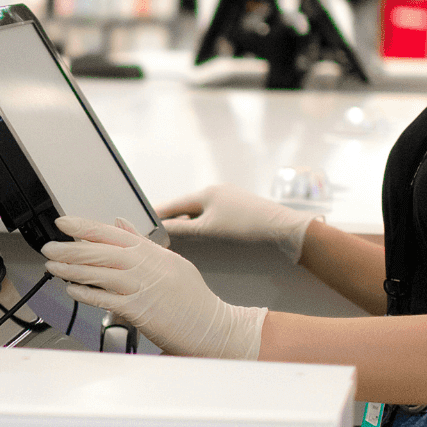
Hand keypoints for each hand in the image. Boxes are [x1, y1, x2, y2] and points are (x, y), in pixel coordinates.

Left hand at [42, 216, 266, 359]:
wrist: (213, 325)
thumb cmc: (193, 298)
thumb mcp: (170, 261)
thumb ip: (142, 242)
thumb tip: (120, 223)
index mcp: (152, 252)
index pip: (112, 232)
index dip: (85, 226)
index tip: (64, 223)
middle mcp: (146, 266)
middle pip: (101, 251)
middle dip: (70, 248)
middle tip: (50, 247)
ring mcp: (142, 287)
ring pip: (100, 273)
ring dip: (72, 269)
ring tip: (53, 265)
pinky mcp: (139, 310)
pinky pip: (106, 299)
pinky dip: (86, 293)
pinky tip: (71, 289)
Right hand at [155, 184, 319, 263]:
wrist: (283, 228)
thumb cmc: (245, 227)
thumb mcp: (209, 231)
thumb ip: (182, 230)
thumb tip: (160, 230)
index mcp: (207, 192)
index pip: (174, 205)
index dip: (158, 214)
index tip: (142, 222)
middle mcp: (217, 191)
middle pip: (187, 207)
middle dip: (172, 219)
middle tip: (156, 231)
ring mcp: (230, 198)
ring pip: (201, 212)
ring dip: (188, 223)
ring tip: (175, 235)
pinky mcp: (240, 208)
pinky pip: (213, 215)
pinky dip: (203, 224)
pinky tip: (202, 235)